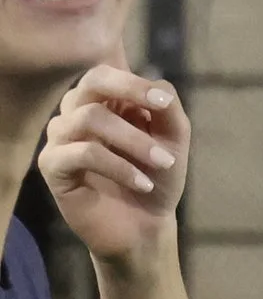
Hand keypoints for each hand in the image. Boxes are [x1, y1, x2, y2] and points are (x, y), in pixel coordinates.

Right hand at [38, 64, 188, 264]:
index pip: (108, 74)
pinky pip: (81, 153)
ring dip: (134, 140)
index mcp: (105, 102)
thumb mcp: (174, 141)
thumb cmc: (157, 177)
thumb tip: (159, 86)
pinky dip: (118, 166)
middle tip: (162, 110)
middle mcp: (78, 113)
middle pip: (91, 83)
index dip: (135, 82)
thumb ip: (169, 110)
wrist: (145, 224)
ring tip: (163, 164)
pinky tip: (142, 182)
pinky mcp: (53, 166)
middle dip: (128, 91)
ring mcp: (62, 138)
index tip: (163, 102)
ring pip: (89, 118)